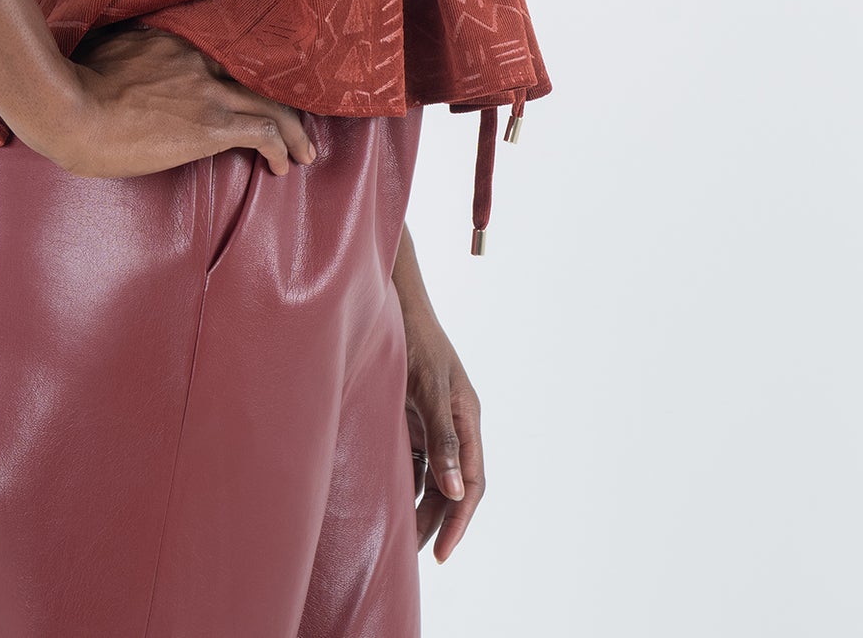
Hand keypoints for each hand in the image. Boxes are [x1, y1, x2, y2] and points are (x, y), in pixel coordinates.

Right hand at [55, 20, 317, 179]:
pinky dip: (280, 148)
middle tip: (297, 125)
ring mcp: (207, 90)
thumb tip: (124, 53)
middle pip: (259, 76)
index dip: (249, 74)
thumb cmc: (73, 87)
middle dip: (284, 103)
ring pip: (271, 104)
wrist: (70, 110)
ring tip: (304, 152)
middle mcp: (199, 58)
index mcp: (174, 40)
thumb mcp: (102, 50)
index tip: (258, 90)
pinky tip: (282, 165)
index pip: (228, 52)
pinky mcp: (210, 125)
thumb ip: (127, 47)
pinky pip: (263, 133)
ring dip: (294, 131)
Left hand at [398, 299, 485, 562]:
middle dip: (438, 522)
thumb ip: (443, 437)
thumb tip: (456, 492)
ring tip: (400, 540)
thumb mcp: (430, 388)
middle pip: (454, 487)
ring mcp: (434, 423)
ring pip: (433, 478)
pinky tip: (389, 505)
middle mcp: (455, 425)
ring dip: (421, 508)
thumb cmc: (416, 341)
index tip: (442, 552)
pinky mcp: (414, 419)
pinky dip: (407, 485)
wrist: (394, 305)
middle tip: (415, 556)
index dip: (460, 520)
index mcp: (469, 419)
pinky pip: (415, 462)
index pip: (473, 482)